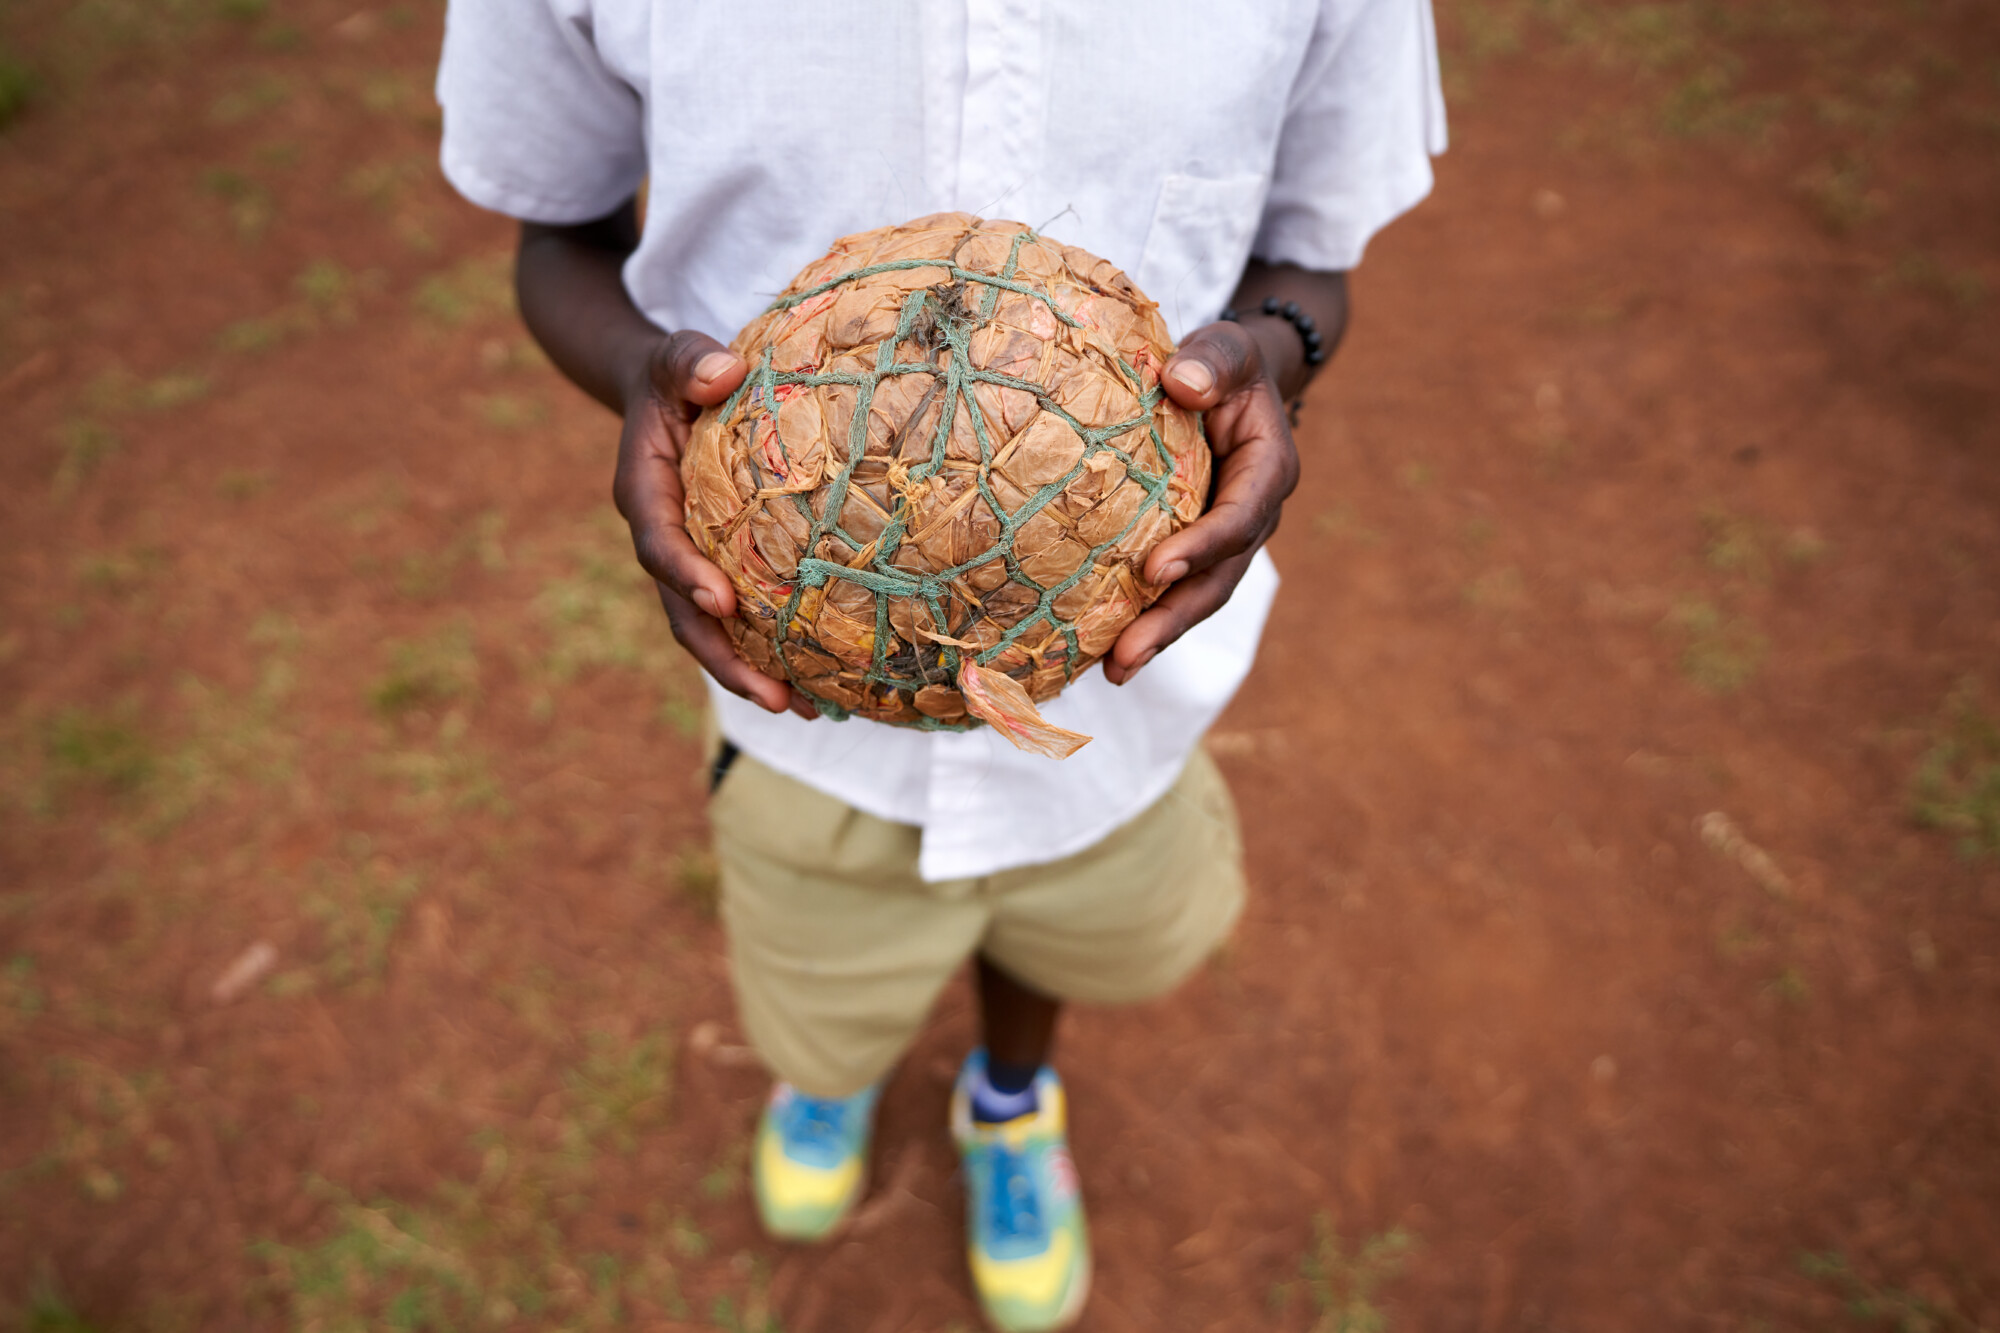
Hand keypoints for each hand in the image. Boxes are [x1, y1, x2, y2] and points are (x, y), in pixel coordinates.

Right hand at [611, 329, 817, 717]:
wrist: (666, 394)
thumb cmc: (676, 375)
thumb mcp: (674, 357)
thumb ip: (688, 361)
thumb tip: (723, 372)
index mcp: (646, 493)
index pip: (659, 543)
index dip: (684, 576)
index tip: (720, 602)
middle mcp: (664, 539)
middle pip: (684, 613)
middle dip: (725, 660)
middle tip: (774, 696)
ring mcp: (692, 563)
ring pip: (714, 631)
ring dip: (755, 674)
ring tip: (808, 710)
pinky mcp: (721, 570)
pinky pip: (744, 620)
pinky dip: (775, 653)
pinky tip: (824, 685)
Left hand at [1102, 320, 1299, 684]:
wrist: (1223, 382)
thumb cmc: (1222, 362)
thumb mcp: (1227, 346)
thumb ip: (1211, 360)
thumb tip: (1181, 384)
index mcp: (1268, 471)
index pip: (1240, 517)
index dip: (1202, 547)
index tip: (1155, 569)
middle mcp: (1252, 518)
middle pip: (1217, 580)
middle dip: (1173, 620)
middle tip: (1126, 654)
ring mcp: (1222, 542)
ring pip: (1194, 597)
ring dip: (1155, 636)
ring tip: (1112, 670)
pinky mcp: (1191, 551)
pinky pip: (1169, 591)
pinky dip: (1139, 620)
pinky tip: (1099, 651)